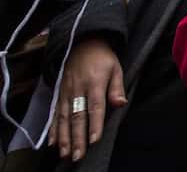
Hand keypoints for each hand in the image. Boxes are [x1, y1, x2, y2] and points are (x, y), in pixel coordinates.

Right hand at [50, 38, 125, 161]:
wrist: (82, 43)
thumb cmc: (102, 58)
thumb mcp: (115, 67)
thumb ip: (117, 87)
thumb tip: (120, 104)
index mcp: (94, 82)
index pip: (95, 106)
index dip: (95, 124)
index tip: (94, 140)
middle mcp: (78, 89)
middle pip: (77, 116)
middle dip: (77, 137)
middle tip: (78, 155)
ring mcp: (66, 92)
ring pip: (63, 118)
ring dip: (64, 137)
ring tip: (65, 153)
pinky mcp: (59, 94)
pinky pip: (55, 113)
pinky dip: (53, 129)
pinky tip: (53, 142)